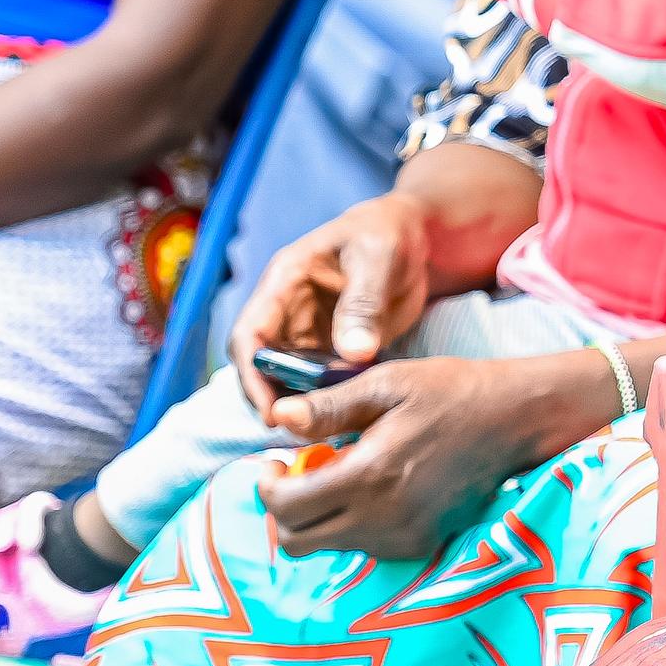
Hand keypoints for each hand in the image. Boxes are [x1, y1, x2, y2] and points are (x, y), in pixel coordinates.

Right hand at [227, 190, 438, 414]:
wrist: (415, 235)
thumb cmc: (388, 232)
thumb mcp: (377, 258)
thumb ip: (363, 303)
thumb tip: (353, 354)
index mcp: (284, 283)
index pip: (249, 335)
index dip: (251, 375)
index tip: (270, 410)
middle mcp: (289, 312)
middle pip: (263, 366)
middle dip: (273, 400)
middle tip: (300, 432)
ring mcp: (310, 333)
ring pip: (291, 379)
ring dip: (303, 404)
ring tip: (324, 433)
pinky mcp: (335, 348)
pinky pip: (323, 381)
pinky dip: (331, 400)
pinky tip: (348, 419)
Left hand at [256, 351, 606, 559]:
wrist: (515, 420)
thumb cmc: (450, 392)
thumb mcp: (387, 384)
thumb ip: (328, 408)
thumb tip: (278, 418)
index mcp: (369, 476)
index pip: (286, 508)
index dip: (267, 486)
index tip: (276, 461)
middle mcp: (383, 519)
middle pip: (298, 542)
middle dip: (287, 508)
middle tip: (302, 471)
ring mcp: (403, 538)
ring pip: (329, 547)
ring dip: (320, 516)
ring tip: (344, 473)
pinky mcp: (420, 545)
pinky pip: (364, 547)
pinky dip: (353, 523)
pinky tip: (375, 488)